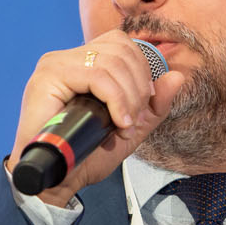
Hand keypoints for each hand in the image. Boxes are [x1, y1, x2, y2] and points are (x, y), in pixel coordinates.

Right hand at [6, 30, 185, 206]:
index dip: (141, 72)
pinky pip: (96, 77)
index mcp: (83, 63)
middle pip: (121, 50)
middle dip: (138, 88)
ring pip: (111, 62)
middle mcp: (67, 58)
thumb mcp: (132, 129)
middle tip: (132, 121)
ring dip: (128, 98)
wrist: (58, 180)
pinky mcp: (49, 77)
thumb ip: (155, 105)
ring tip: (123, 125)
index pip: (122, 44)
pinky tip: (117, 122)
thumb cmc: (87, 155)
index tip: (139, 108)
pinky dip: (116, 100)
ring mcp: (55, 64)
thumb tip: (176, 76)